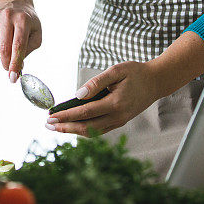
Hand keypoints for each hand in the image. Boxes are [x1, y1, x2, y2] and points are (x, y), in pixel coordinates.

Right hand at [0, 0, 41, 82]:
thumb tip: (17, 67)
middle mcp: (7, 15)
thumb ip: (27, 51)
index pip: (18, 45)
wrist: (15, 3)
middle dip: (6, 63)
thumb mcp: (36, 34)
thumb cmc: (28, 22)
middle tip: (9, 70)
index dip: (15, 63)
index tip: (13, 76)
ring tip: (6, 51)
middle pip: (4, 48)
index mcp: (22, 19)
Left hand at [45, 61, 163, 136]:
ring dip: (73, 131)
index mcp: (115, 103)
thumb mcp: (116, 70)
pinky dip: (85, 130)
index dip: (67, 115)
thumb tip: (78, 94)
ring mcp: (120, 121)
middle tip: (48, 125)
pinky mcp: (120, 122)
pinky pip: (99, 130)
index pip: (85, 112)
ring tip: (57, 127)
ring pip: (93, 132)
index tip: (51, 116)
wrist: (156, 82)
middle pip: (87, 127)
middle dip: (66, 127)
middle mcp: (117, 116)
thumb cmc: (135, 73)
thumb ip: (97, 82)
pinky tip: (73, 126)